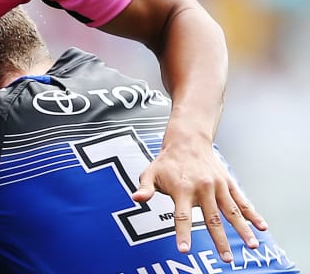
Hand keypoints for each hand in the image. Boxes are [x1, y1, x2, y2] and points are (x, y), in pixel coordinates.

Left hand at [133, 139, 267, 261]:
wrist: (187, 140)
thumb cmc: (167, 160)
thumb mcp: (150, 172)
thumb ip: (145, 188)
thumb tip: (136, 199)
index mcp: (182, 189)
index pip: (181, 216)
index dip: (183, 233)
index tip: (184, 249)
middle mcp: (203, 188)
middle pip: (212, 218)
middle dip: (220, 240)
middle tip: (226, 259)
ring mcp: (218, 186)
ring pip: (232, 211)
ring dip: (243, 230)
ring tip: (252, 246)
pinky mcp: (228, 183)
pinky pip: (242, 201)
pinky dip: (253, 214)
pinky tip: (262, 227)